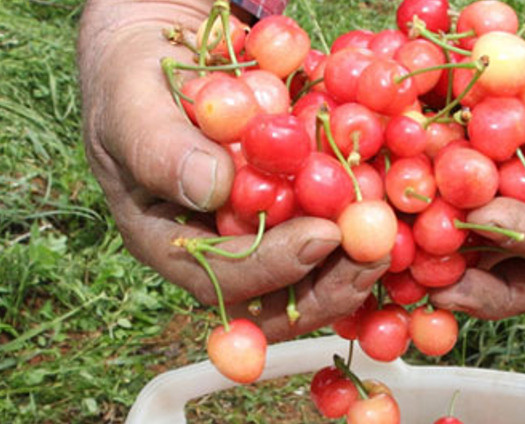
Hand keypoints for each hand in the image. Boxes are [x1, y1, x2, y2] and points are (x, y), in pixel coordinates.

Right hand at [77, 0, 386, 339]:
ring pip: (317, 268)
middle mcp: (220, 242)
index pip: (220, 279)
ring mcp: (263, 220)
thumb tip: (210, 188)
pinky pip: (337, 220)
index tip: (319, 237)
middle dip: (329, 284)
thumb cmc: (129, 63)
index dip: (273, 268)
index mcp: (169, 238)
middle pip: (278, 296)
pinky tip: (394, 192)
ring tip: (390, 227)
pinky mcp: (298, 194)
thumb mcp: (129, 94)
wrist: (162, 25)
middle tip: (372, 254)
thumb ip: (158, 144)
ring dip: (357, 257)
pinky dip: (368, 211)